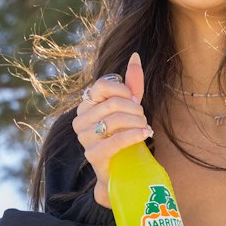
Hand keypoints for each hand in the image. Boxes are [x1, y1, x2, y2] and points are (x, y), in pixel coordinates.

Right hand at [74, 52, 152, 208]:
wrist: (122, 170)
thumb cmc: (124, 135)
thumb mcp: (130, 108)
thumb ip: (132, 84)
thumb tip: (135, 55)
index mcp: (85, 104)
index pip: (102, 86)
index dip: (124, 90)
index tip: (135, 100)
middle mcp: (79, 120)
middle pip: (113, 104)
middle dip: (135, 110)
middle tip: (143, 118)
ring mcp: (84, 138)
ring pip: (115, 120)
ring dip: (137, 123)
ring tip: (146, 128)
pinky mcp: (93, 155)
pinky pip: (116, 140)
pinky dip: (135, 135)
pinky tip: (146, 134)